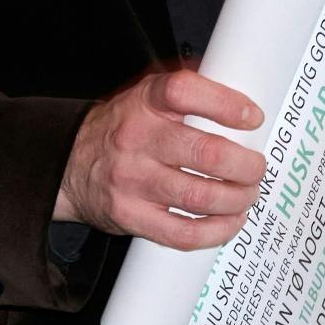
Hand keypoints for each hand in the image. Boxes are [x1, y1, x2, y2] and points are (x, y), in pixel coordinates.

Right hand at [56, 66, 266, 247]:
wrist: (68, 163)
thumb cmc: (121, 130)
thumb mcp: (146, 97)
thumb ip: (188, 95)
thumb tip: (241, 101)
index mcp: (145, 102)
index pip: (186, 92)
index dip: (227, 104)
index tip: (252, 118)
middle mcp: (138, 139)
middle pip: (206, 152)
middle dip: (246, 165)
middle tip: (256, 168)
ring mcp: (133, 180)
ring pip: (200, 197)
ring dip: (237, 199)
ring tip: (247, 194)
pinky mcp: (131, 216)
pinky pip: (183, 233)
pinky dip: (217, 230)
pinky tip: (229, 221)